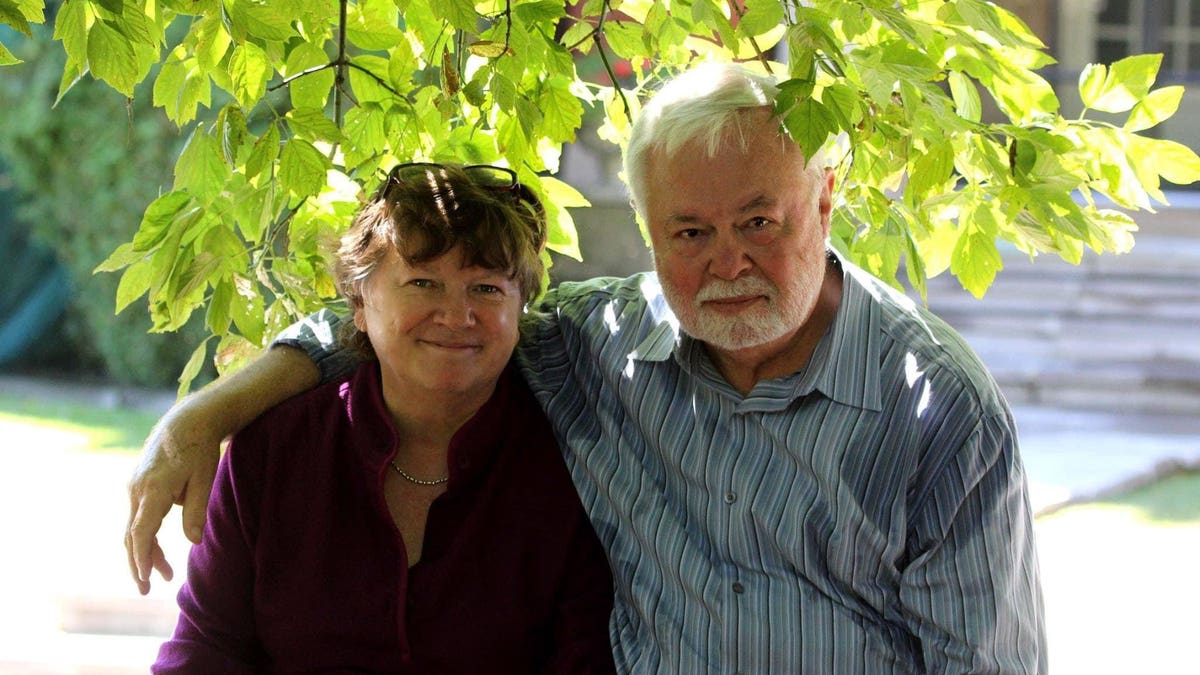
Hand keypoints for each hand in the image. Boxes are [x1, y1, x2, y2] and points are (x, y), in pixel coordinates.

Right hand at [125, 403, 220, 594]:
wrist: (186, 422)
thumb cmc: (200, 449)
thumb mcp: (205, 478)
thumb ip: (197, 510)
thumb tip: (194, 542)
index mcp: (154, 488)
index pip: (142, 530)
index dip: (142, 556)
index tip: (144, 577)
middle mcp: (137, 489)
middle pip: (132, 534)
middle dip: (138, 564)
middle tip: (146, 590)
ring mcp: (134, 487)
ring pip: (134, 528)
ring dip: (145, 552)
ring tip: (163, 575)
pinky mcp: (137, 486)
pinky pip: (138, 518)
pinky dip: (145, 537)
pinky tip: (158, 553)